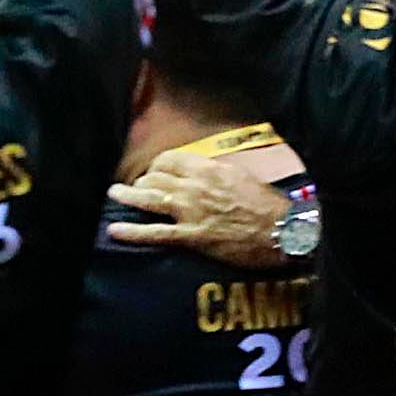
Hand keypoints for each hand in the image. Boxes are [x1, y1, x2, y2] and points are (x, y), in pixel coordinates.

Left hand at [105, 138, 299, 267]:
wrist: (282, 230)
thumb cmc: (267, 205)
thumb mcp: (240, 177)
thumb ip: (215, 174)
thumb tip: (199, 174)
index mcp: (209, 168)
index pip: (170, 159)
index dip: (157, 165)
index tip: (155, 172)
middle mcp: (196, 186)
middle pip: (156, 177)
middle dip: (143, 182)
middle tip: (138, 189)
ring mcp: (192, 211)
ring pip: (149, 199)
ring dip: (127, 197)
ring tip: (114, 195)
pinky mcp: (193, 236)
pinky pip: (156, 233)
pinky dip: (132, 232)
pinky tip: (115, 231)